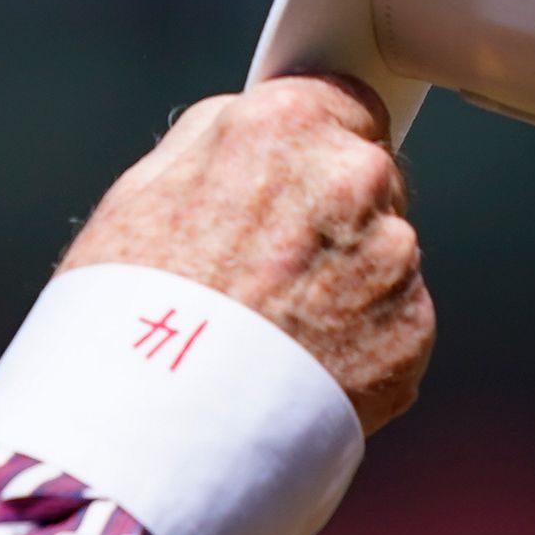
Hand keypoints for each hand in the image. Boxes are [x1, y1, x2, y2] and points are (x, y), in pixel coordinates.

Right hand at [63, 75, 434, 432]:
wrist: (150, 430)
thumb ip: (210, 143)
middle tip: (261, 276)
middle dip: (328, 219)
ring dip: (344, 286)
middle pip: (367, 179)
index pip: (341, 103)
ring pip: (382, 257)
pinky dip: (356, 346)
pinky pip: (392, 325)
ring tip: (271, 337)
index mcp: (284, 126)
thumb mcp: (136, 195)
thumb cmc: (123, 316)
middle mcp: (355, 178)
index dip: (311, 149)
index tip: (288, 185)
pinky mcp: (411, 333)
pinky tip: (297, 370)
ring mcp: (392, 258)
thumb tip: (245, 127)